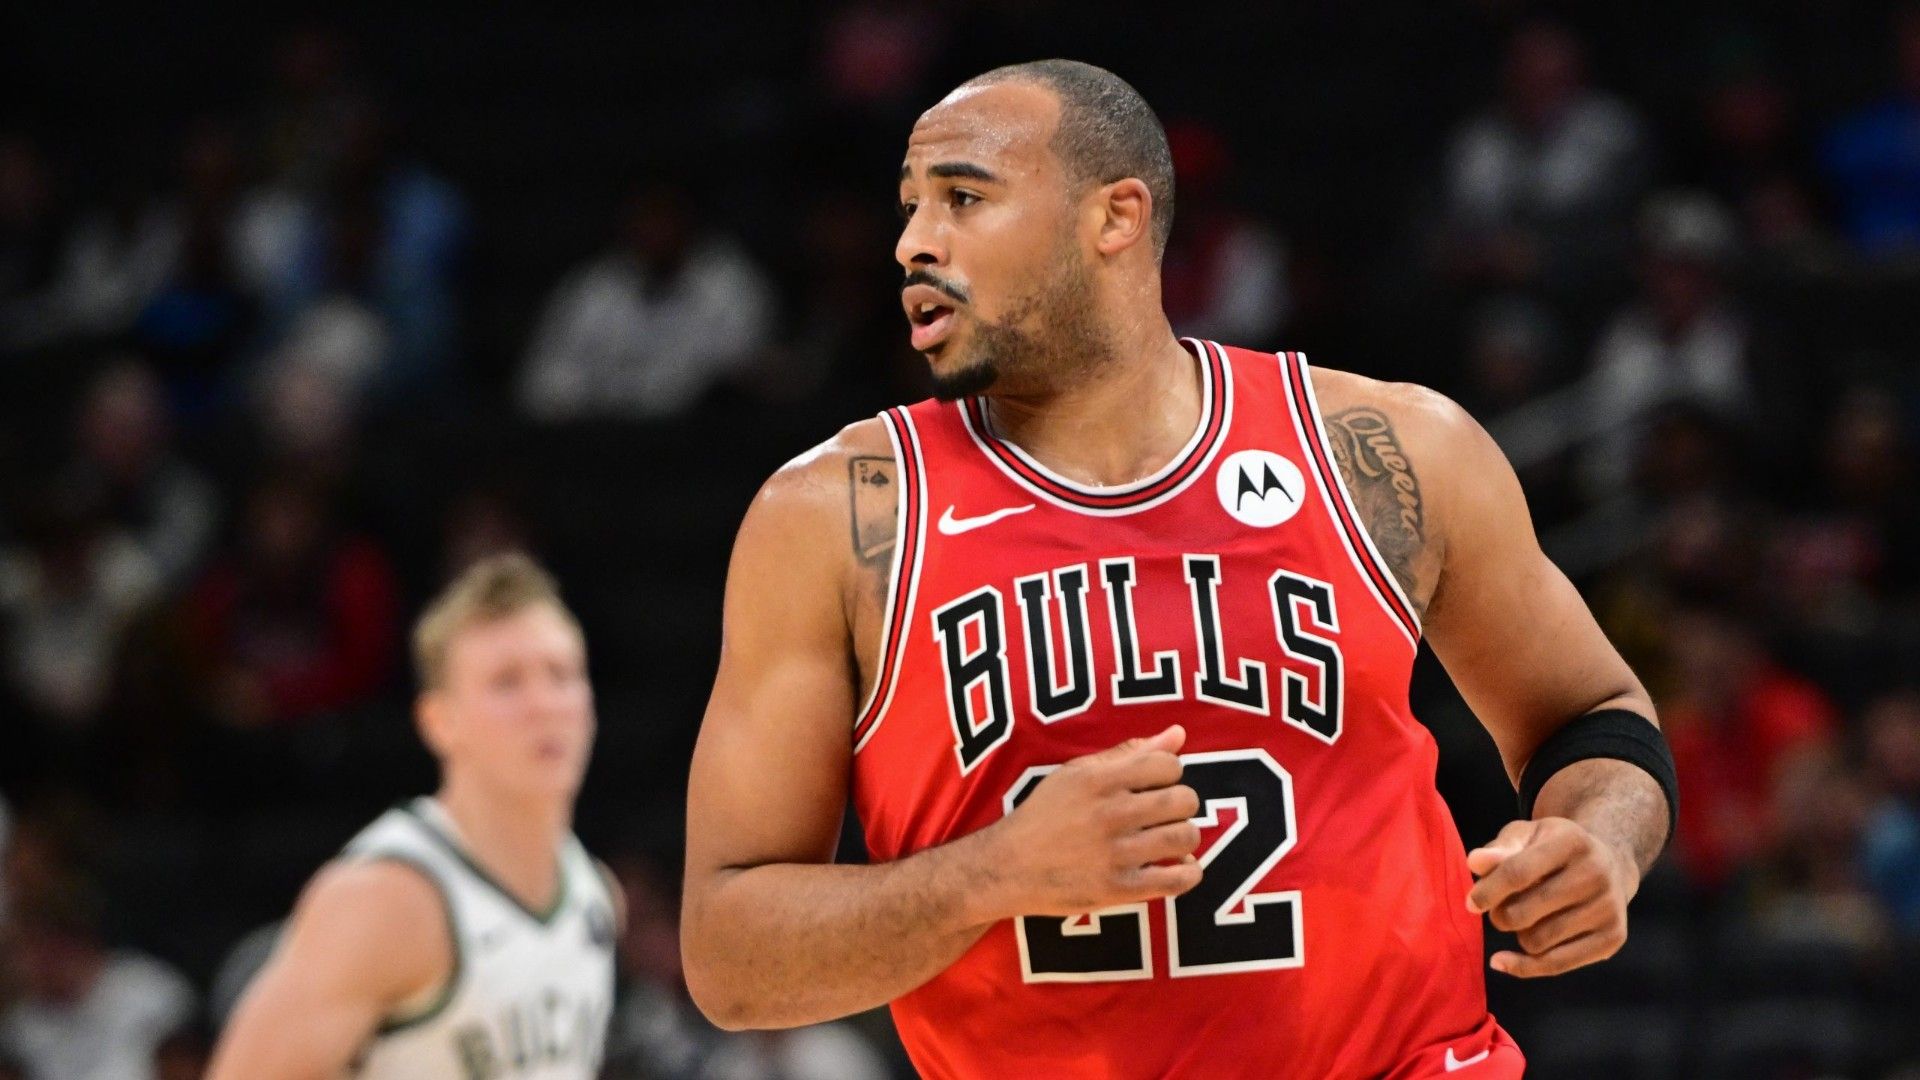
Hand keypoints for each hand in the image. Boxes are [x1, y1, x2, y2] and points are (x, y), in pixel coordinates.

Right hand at [982, 725, 1202, 917]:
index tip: (1155, 785)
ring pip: (1185, 837)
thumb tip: (1178, 733)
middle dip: (1181, 804)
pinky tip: (1178, 866)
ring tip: (1169, 839)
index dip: (1170, 773)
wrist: (1007, 868)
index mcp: (1098, 781)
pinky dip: (1188, 872)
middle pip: (1183, 800)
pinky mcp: (1119, 889)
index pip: (1168, 765)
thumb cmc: (1043, 815)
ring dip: (1185, 836)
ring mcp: (1116, 854)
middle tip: (1165, 813)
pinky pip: (1177, 880)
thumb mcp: (1076, 774)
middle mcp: (1110, 814)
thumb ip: (1127, 752)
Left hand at [1465, 817, 1638, 977]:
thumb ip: (1499, 850)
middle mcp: (1596, 873)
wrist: (1607, 866)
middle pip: (1523, 913)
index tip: (1470, 903)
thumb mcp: (1526, 837)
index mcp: (1571, 841)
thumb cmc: (1552, 850)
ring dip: (1518, 935)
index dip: (1488, 891)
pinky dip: (1524, 966)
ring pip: (1536, 941)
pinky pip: (1556, 965)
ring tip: (1527, 918)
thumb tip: (1475, 862)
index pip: (1517, 872)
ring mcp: (1608, 908)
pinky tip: (1503, 960)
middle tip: (1502, 909)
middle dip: (1500, 915)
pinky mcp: (1613, 938)